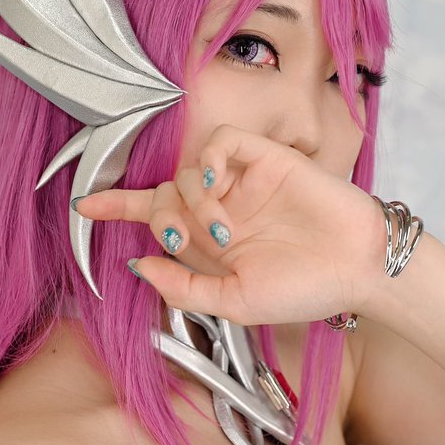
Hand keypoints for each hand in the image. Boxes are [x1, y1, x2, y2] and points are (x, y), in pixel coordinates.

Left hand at [73, 124, 384, 324]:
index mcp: (211, 244)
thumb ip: (184, 288)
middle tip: (185, 241)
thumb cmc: (305, 290)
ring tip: (220, 231)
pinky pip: (221, 142)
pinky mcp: (267, 159)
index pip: (154, 216)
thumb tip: (138, 265)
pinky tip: (219, 188)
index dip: (117, 207)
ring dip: (190, 203)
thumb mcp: (234, 303)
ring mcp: (243, 184)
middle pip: (163, 194)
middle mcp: (222, 210)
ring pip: (187, 171)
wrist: (360, 269)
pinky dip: (208, 161)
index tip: (84, 205)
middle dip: (160, 217)